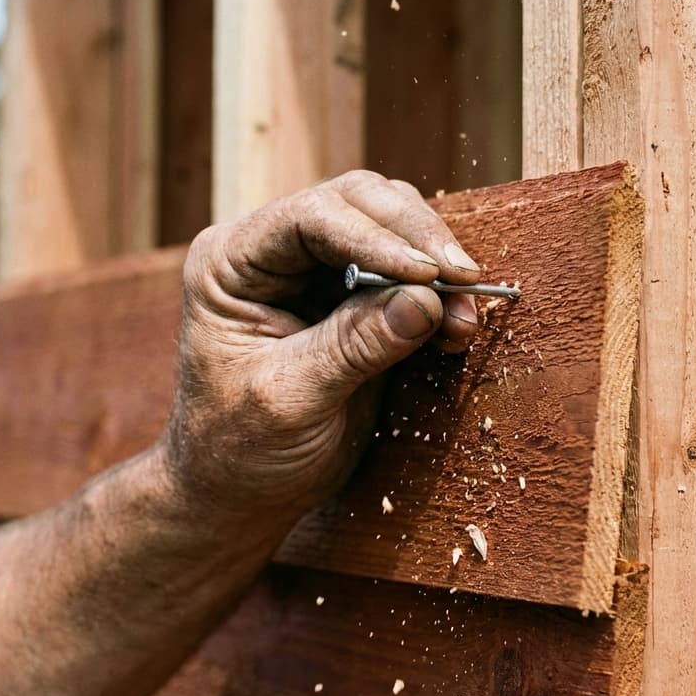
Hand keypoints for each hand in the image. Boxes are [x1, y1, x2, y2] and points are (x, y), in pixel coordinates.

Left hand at [165, 170, 480, 533]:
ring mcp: (314, 271)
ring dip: (434, 264)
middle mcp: (271, 253)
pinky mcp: (352, 300)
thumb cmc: (239, 449)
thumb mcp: (290, 401)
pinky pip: (406, 275)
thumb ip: (353, 347)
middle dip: (415, 239)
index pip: (309, 218)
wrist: (240, 491)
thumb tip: (427, 300)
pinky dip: (439, 294)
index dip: (374, 238)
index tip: (426, 274)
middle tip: (464, 279)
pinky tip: (457, 328)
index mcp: (230, 264)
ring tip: (465, 312)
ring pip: (390, 228)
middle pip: (357, 204)